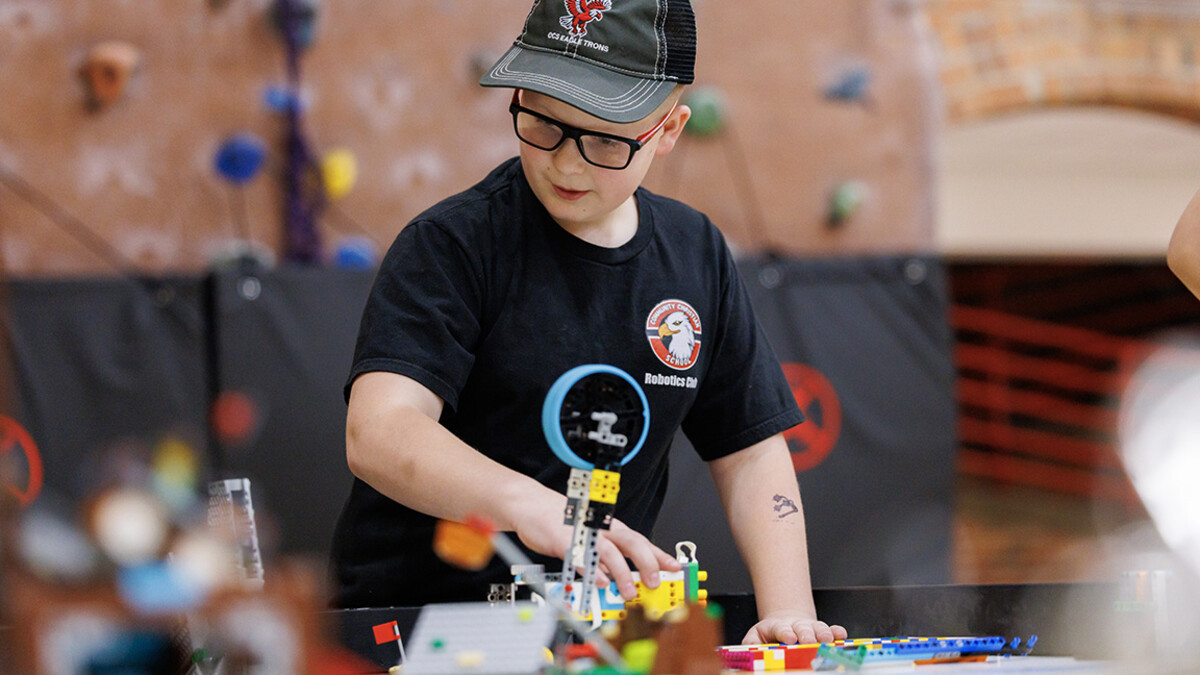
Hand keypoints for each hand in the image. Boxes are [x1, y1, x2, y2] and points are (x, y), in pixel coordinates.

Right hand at [510, 493, 679, 599]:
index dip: (658, 554)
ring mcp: (584, 534)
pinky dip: (592, 570)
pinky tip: (600, 582)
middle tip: (654, 582)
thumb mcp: (590, 538)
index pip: (640, 541)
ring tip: (628, 591)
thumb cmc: (562, 522)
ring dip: (622, 573)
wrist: (532, 506)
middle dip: (647, 563)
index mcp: (610, 528)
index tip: (674, 567)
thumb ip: (605, 558)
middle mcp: (601, 529)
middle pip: (631, 543)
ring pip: (609, 552)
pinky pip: (582, 557)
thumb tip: (621, 579)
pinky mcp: (565, 540)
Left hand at [741, 611, 847, 645]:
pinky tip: (841, 635)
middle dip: (806, 634)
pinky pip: (831, 631)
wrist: (784, 625)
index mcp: (778, 627)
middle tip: (809, 641)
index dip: (785, 632)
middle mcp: (796, 626)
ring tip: (827, 640)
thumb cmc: (769, 635)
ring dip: (823, 634)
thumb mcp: (754, 638)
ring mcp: (810, 628)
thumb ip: (751, 643)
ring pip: (818, 628)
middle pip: (802, 628)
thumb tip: (749, 651)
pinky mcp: (822, 632)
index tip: (789, 638)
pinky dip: (837, 632)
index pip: (781, 628)